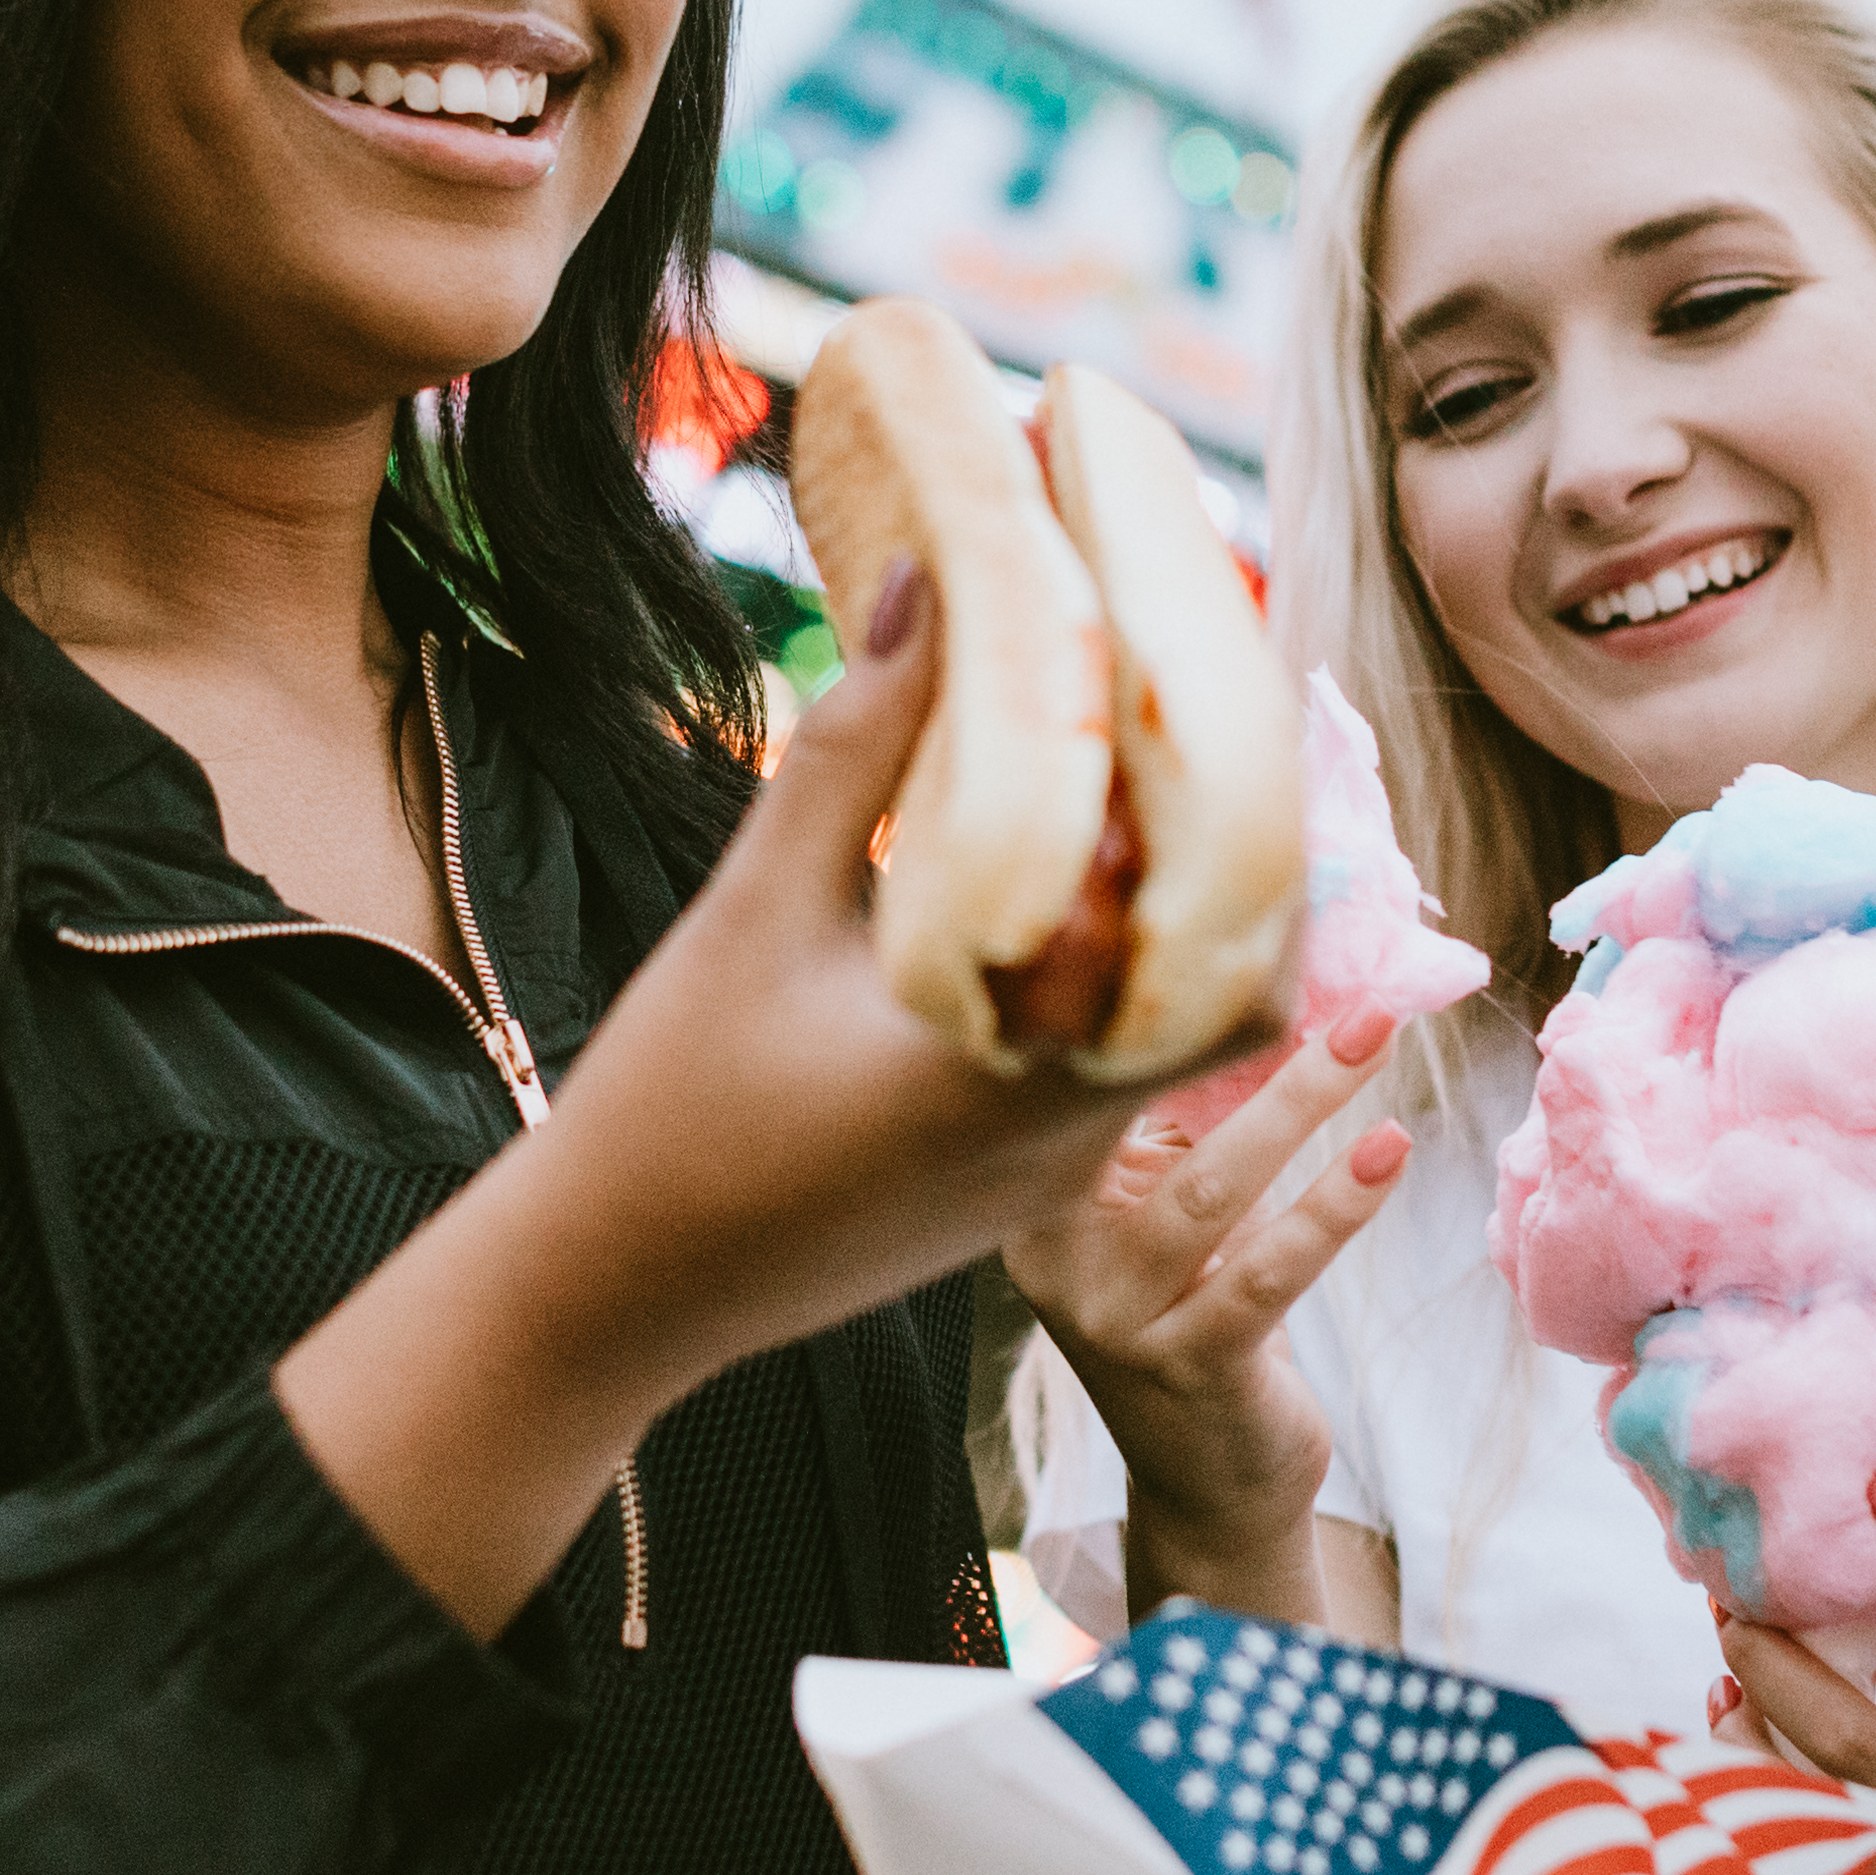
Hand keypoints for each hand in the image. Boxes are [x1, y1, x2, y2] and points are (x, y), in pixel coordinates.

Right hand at [506, 570, 1184, 1386]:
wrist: (612, 1290)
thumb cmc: (669, 1104)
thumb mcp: (756, 909)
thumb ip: (856, 749)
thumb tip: (928, 584)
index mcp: (1024, 1080)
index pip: (1234, 968)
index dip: (1263, 846)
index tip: (1234, 723)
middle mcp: (1067, 1146)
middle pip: (1230, 997)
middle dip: (1233, 869)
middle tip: (1198, 741)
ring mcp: (1048, 1184)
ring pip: (1169, 1037)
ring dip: (1168, 925)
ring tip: (1132, 793)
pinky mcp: (1014, 1196)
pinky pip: (1107, 1076)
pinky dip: (1109, 985)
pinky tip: (1055, 897)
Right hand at [1007, 1006, 1419, 1620]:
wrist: (1209, 1485)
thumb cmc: (1199, 1314)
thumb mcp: (1173, 1211)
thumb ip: (1185, 1120)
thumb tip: (1266, 983)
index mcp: (1031, 1195)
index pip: (1083, 1073)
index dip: (1157, 997)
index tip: (1236, 924)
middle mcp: (1052, 1254)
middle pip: (1138, 1113)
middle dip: (1237, 1028)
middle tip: (1322, 955)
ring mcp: (1114, 1317)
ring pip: (1210, 1188)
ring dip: (1304, 1103)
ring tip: (1376, 1034)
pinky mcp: (1189, 1367)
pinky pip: (1268, 1268)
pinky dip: (1335, 1205)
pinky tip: (1390, 1149)